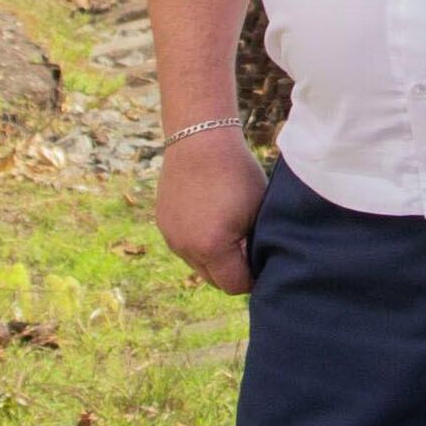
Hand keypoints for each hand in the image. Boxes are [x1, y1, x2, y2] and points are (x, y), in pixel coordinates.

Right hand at [155, 126, 266, 294]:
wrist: (200, 140)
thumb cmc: (236, 173)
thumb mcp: (256, 211)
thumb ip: (255, 244)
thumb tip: (258, 265)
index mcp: (212, 248)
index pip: (235, 285)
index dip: (252, 277)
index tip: (261, 261)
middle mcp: (186, 249)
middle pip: (214, 280)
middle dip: (232, 270)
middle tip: (247, 244)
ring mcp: (172, 238)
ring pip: (198, 263)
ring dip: (214, 256)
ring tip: (228, 226)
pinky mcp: (163, 225)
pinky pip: (184, 245)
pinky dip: (198, 241)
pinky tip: (211, 216)